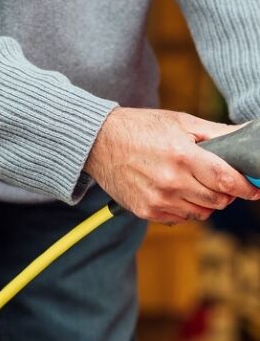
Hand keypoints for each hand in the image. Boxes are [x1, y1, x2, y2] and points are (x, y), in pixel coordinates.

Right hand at [83, 108, 259, 223]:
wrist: (97, 141)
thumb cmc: (140, 127)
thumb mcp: (180, 122)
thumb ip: (218, 133)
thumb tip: (249, 134)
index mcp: (182, 155)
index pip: (227, 181)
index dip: (247, 187)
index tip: (255, 188)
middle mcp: (171, 181)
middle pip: (218, 200)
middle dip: (225, 192)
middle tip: (217, 179)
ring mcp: (157, 199)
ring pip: (201, 213)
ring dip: (205, 201)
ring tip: (191, 182)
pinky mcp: (146, 210)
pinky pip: (180, 218)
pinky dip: (183, 207)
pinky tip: (173, 190)